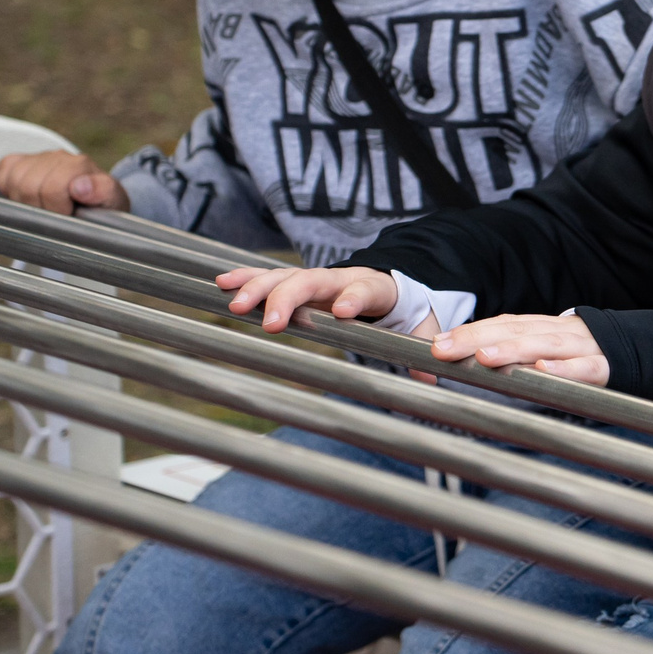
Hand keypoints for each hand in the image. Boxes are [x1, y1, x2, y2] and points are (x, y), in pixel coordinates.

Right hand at [0, 150, 127, 215]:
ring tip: (42, 208)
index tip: (68, 215)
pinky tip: (26, 198)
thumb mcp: (113, 202)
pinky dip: (8, 188)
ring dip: (24, 200)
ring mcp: (38, 158)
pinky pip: (3, 171)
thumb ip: (103, 192)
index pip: (52, 186)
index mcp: (81, 165)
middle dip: (39, 208)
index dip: (57, 208)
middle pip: (29, 185)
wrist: (96, 201)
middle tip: (54, 215)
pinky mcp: (20, 161)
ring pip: (13, 180)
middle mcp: (59, 157)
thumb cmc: (102, 205)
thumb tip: (80, 186)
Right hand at [217, 264, 406, 333]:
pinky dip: (247, 278)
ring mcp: (318, 279)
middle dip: (290, 299)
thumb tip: (430, 377)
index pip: (364, 290)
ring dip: (259, 288)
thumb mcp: (418, 328)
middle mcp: (342, 278)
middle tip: (270, 323)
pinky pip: (270, 276)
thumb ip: (421, 350)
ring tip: (235, 304)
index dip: (353, 299)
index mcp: (376, 288)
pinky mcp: (299, 282)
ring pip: (286, 277)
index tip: (340, 311)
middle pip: (313, 280)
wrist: (394, 280)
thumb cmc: (404, 309)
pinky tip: (223, 283)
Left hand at [428, 313, 608, 385]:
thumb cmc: (590, 356)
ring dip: (514, 349)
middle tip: (444, 350)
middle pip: (515, 330)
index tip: (438, 345)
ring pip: (545, 345)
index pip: (503, 324)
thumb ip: (522, 354)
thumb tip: (477, 364)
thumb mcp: (554, 349)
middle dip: (477, 339)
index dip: (471, 332)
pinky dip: (565, 369)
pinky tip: (543, 371)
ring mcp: (584, 347)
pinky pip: (585, 368)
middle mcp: (561, 332)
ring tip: (485, 357)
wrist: (647, 351)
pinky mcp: (607, 367)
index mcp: (546, 328)